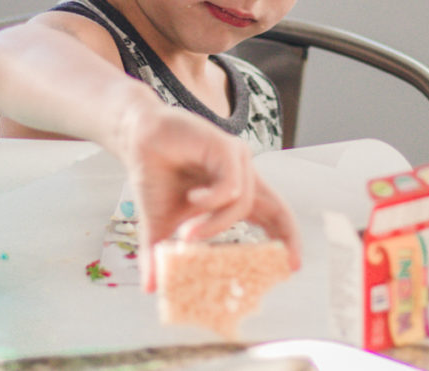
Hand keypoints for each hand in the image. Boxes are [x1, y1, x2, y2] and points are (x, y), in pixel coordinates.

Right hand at [115, 105, 300, 291]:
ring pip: (242, 204)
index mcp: (234, 193)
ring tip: (187, 236)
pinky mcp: (227, 147)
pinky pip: (231, 185)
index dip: (285, 240)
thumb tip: (149, 290)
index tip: (292, 268)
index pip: (271, 217)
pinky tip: (192, 199)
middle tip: (288, 265)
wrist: (135, 139)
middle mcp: (243, 177)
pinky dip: (212, 200)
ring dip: (215, 225)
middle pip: (278, 208)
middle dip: (287, 236)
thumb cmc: (155, 177)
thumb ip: (159, 255)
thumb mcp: (160, 223)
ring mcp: (237, 160)